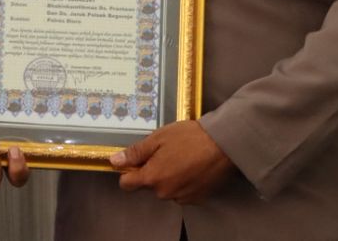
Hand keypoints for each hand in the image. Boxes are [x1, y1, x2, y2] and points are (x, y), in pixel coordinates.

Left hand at [113, 120, 233, 203]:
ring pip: (166, 189)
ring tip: (182, 157)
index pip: (127, 184)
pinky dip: (184, 182)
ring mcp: (182, 197)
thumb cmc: (189, 137)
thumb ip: (135, 152)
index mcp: (152, 178)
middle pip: (149, 185)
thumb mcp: (158, 139)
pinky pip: (182, 192)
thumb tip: (115, 161)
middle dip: (152, 171)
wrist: (223, 144)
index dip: (128, 172)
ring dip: (169, 177)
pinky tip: (192, 166)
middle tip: (165, 152)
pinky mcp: (197, 198)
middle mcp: (164, 193)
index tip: (137, 161)